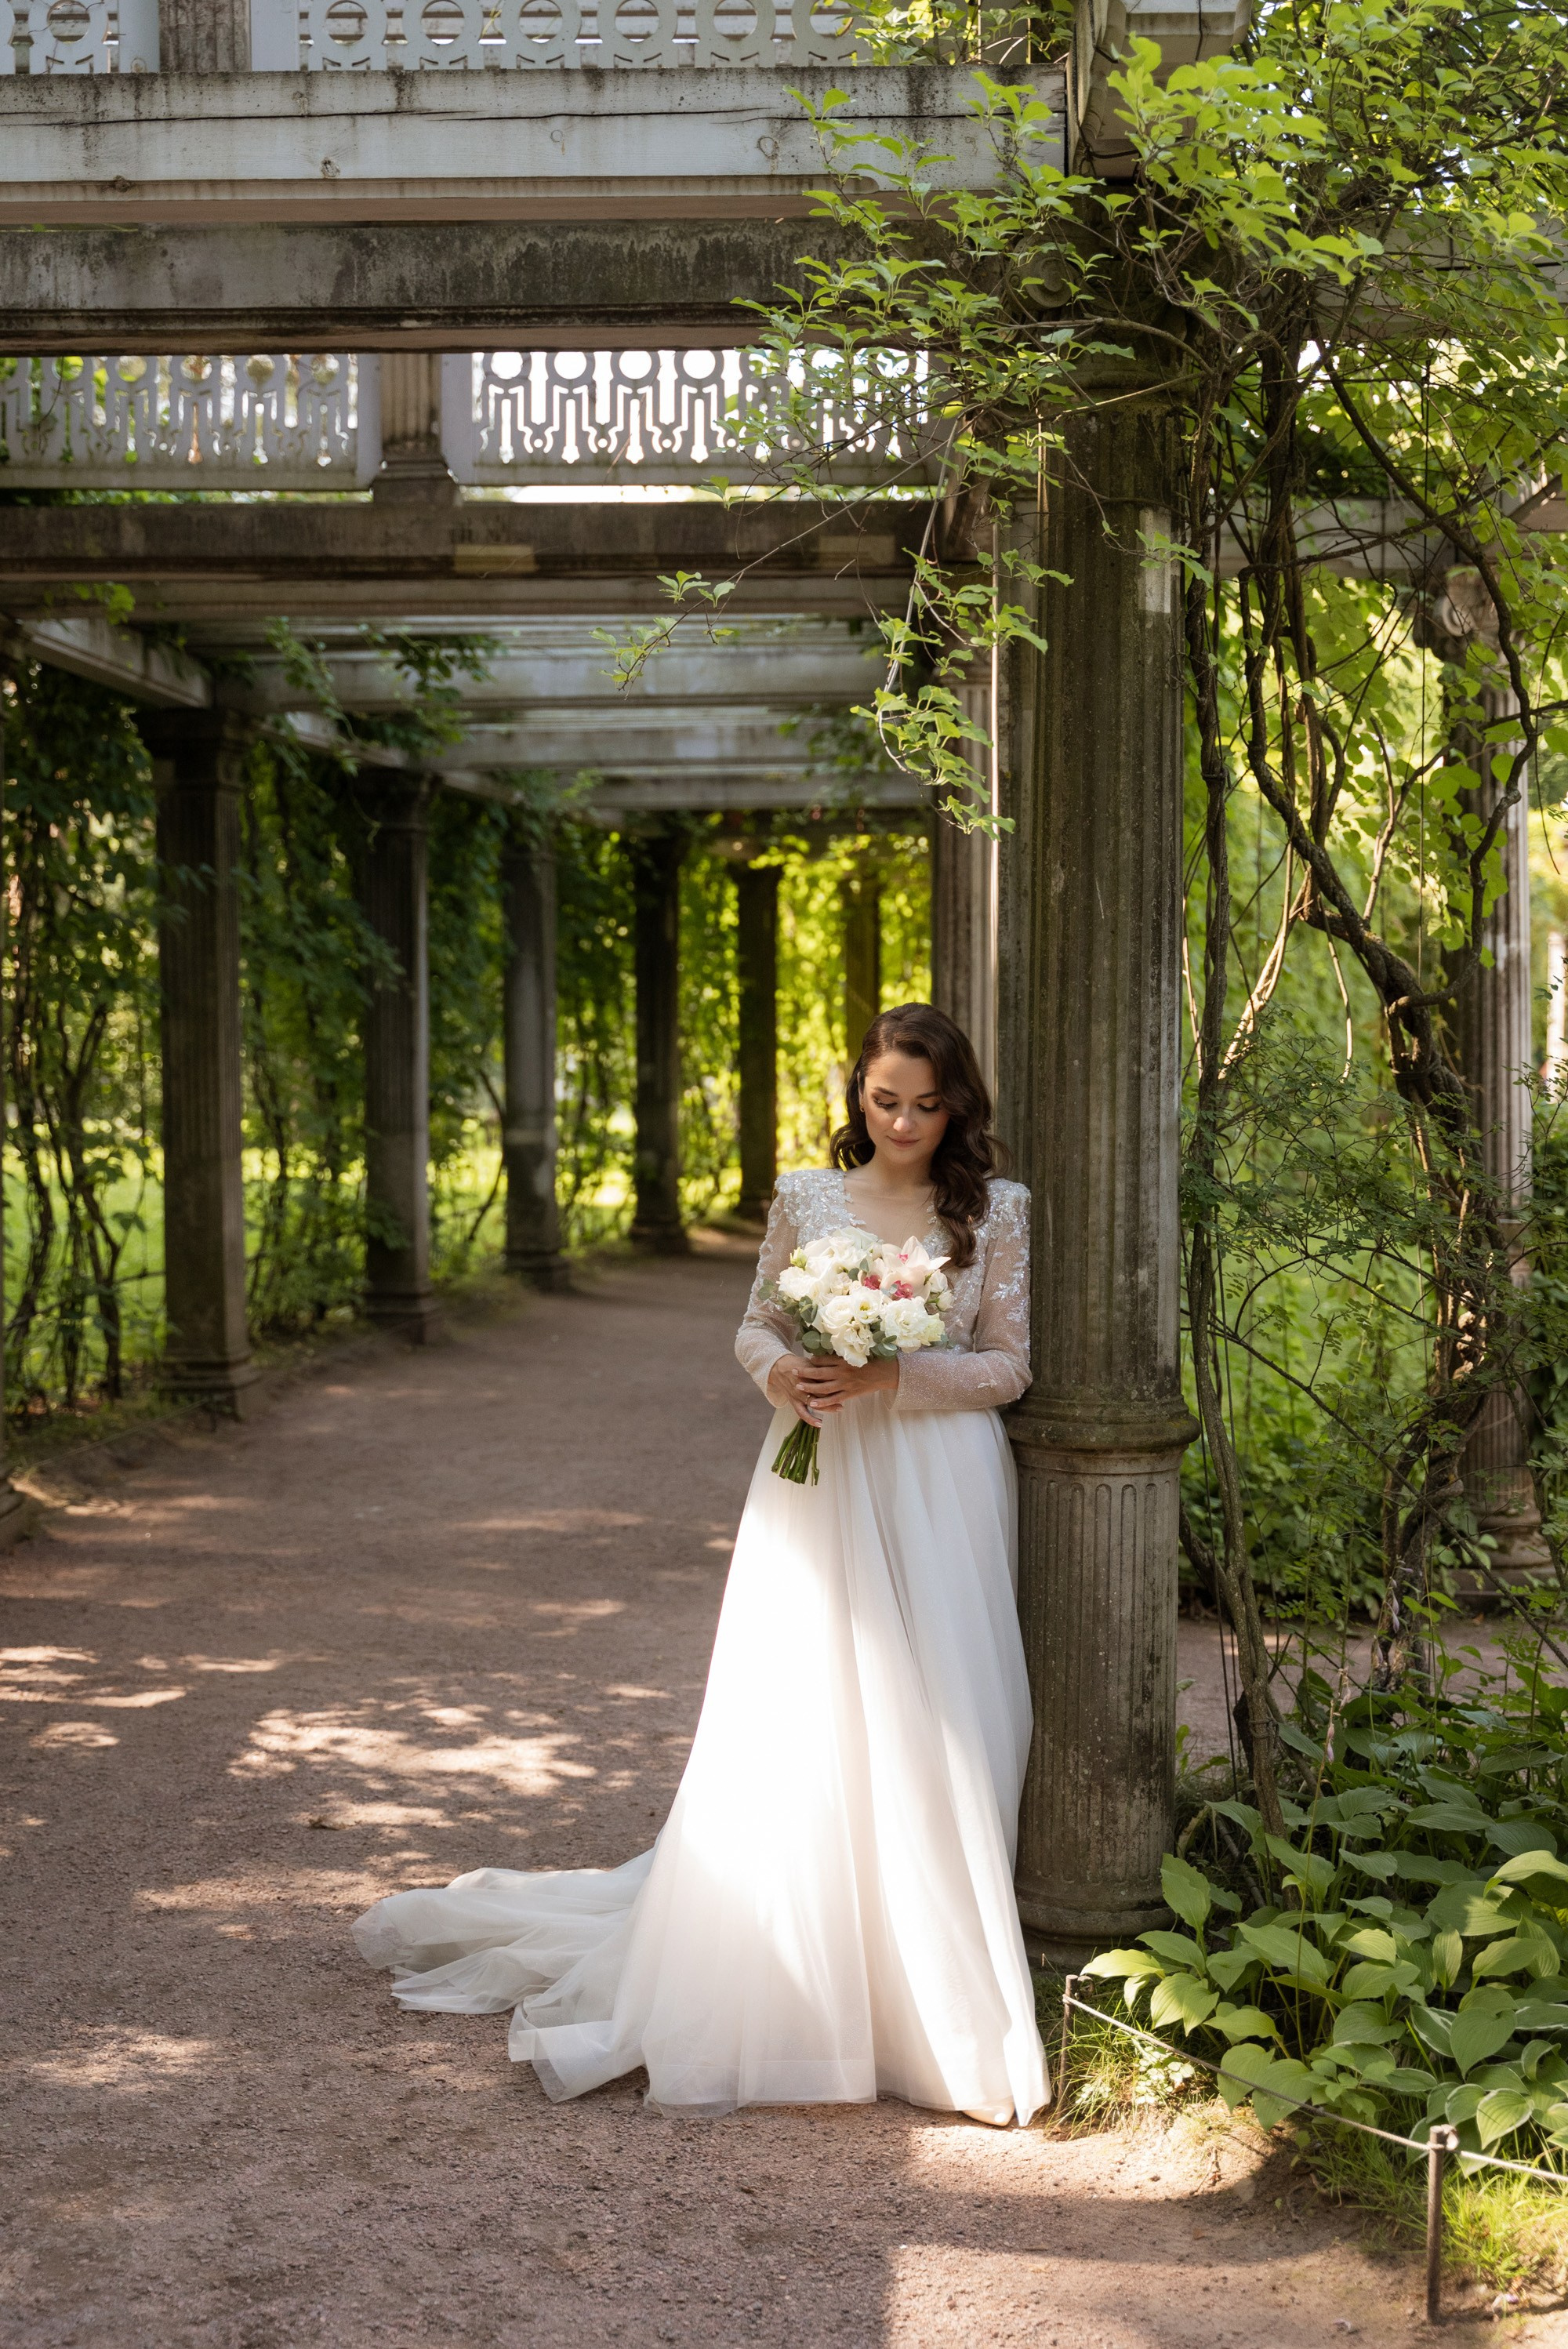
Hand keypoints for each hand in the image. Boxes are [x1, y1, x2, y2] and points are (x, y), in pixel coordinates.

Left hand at [767, 1352, 898, 1421]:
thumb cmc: (875, 1360)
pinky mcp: (850, 1394)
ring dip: (810, 1388)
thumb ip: (845, 1352)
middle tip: (794, 1372)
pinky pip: (834, 1399)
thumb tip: (832, 1349)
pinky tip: (813, 1404)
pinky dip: (823, 1403)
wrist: (888, 1373)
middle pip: (820, 1373)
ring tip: (798, 1387)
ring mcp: (846, 1384)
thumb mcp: (859, 1352)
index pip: (824, 1359)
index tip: (806, 1360)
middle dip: (805, 1373)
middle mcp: (843, 1372)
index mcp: (844, 1359)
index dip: (813, 1360)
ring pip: (824, 1387)